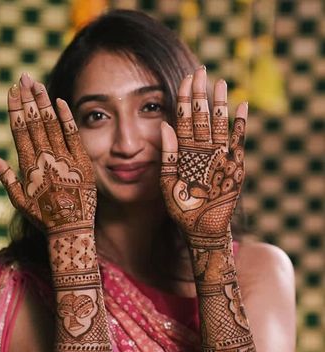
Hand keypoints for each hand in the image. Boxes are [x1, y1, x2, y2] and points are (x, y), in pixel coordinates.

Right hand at [0, 73, 95, 234]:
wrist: (70, 231)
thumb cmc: (43, 217)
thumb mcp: (18, 199)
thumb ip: (3, 174)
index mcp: (28, 167)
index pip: (19, 131)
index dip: (15, 109)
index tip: (12, 91)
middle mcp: (45, 160)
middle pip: (35, 123)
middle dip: (28, 98)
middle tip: (24, 77)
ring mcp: (65, 161)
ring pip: (52, 125)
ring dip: (44, 103)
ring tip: (38, 84)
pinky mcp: (83, 164)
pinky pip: (74, 137)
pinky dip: (66, 119)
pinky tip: (60, 102)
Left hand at [160, 67, 246, 238]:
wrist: (200, 229)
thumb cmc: (181, 210)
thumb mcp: (167, 183)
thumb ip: (167, 156)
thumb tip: (164, 125)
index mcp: (184, 153)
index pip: (183, 121)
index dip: (183, 100)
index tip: (184, 79)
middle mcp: (201, 151)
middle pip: (201, 117)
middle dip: (200, 94)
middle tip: (200, 70)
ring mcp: (219, 157)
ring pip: (219, 125)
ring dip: (220, 104)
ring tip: (220, 83)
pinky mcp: (234, 166)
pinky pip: (238, 142)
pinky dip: (240, 125)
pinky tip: (241, 107)